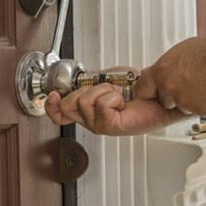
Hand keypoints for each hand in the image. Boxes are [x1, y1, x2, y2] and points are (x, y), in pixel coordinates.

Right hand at [45, 67, 185, 134]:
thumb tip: (76, 80)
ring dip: (103, 91)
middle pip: (68, 105)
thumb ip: (87, 81)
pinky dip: (114, 96)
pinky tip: (122, 102)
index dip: (51, 106)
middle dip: (84, 90)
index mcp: (86, 110)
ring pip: (84, 101)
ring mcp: (99, 125)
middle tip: (104, 90)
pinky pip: (102, 104)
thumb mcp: (104, 79)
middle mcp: (90, 119)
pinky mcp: (111, 126)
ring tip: (117, 95)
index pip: (59, 114)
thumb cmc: (134, 88)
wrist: (154, 93)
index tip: (53, 95)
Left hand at [135, 35, 205, 116]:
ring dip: (186, 100)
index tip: (150, 90)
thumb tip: (161, 70)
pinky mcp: (198, 110)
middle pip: (161, 99)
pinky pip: (195, 110)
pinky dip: (200, 104)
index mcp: (162, 71)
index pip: (142, 88)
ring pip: (179, 105)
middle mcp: (169, 87)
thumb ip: (167, 65)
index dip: (148, 89)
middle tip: (185, 83)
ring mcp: (183, 100)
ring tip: (201, 84)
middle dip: (169, 95)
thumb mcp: (181, 51)